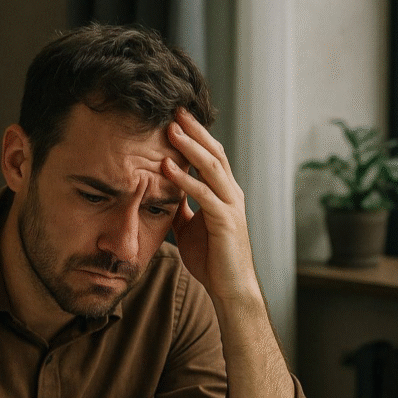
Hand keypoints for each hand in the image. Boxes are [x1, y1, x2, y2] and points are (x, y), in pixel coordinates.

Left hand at [163, 108, 259, 303]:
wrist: (230, 288)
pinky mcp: (225, 221)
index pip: (211, 155)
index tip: (175, 117)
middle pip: (214, 152)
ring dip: (189, 147)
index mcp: (224, 193)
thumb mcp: (191, 228)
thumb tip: (166, 195)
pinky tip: (167, 168)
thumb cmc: (212, 260)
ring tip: (170, 130)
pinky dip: (184, 180)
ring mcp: (231, 206)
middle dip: (194, 130)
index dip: (195, 135)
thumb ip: (182, 209)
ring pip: (211, 167)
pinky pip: (203, 194)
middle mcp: (231, 194)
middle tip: (174, 109)